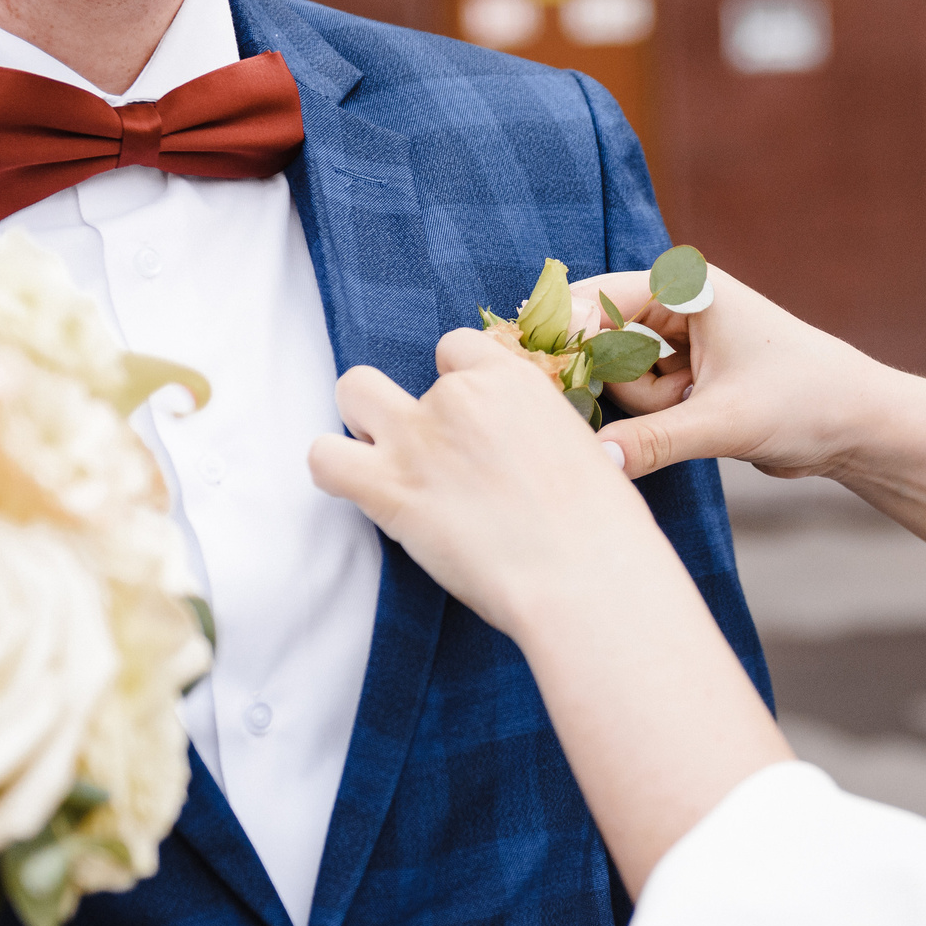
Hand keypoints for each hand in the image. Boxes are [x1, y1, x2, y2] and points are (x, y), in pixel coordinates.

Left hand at [310, 329, 677, 644]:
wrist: (584, 576)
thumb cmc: (601, 530)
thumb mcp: (580, 448)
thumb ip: (533, 431)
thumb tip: (520, 448)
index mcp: (511, 380)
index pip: (456, 348)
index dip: (456, 385)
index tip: (467, 425)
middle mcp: (459, 396)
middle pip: (398, 368)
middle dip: (401, 405)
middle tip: (424, 452)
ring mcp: (418, 438)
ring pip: (352, 392)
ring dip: (361, 426)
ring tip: (385, 466)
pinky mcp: (389, 490)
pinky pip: (324, 458)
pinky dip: (333, 470)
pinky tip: (359, 492)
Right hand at [567, 265, 896, 484]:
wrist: (857, 426)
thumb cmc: (805, 401)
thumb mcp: (724, 422)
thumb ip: (655, 441)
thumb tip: (596, 459)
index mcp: (687, 285)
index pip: (596, 298)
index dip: (567, 336)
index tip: (546, 377)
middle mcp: (677, 304)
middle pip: (598, 338)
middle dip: (609, 377)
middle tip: (640, 403)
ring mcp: (678, 342)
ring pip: (618, 375)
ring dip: (645, 405)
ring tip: (696, 410)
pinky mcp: (683, 376)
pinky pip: (639, 397)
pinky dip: (654, 417)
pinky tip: (693, 420)